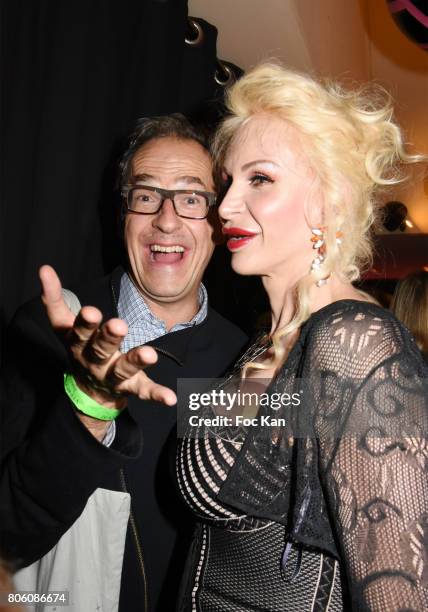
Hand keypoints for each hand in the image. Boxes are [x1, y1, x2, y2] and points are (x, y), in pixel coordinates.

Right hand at [39, 266, 176, 435]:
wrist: (88, 390)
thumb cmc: (81, 347)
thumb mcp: (64, 325)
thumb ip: (55, 299)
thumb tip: (45, 269)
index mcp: (79, 345)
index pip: (80, 333)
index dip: (85, 323)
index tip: (91, 311)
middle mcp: (95, 362)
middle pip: (101, 349)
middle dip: (109, 337)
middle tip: (119, 325)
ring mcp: (113, 376)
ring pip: (124, 369)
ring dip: (136, 361)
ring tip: (150, 355)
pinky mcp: (132, 387)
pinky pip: (145, 391)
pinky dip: (157, 394)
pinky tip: (170, 398)